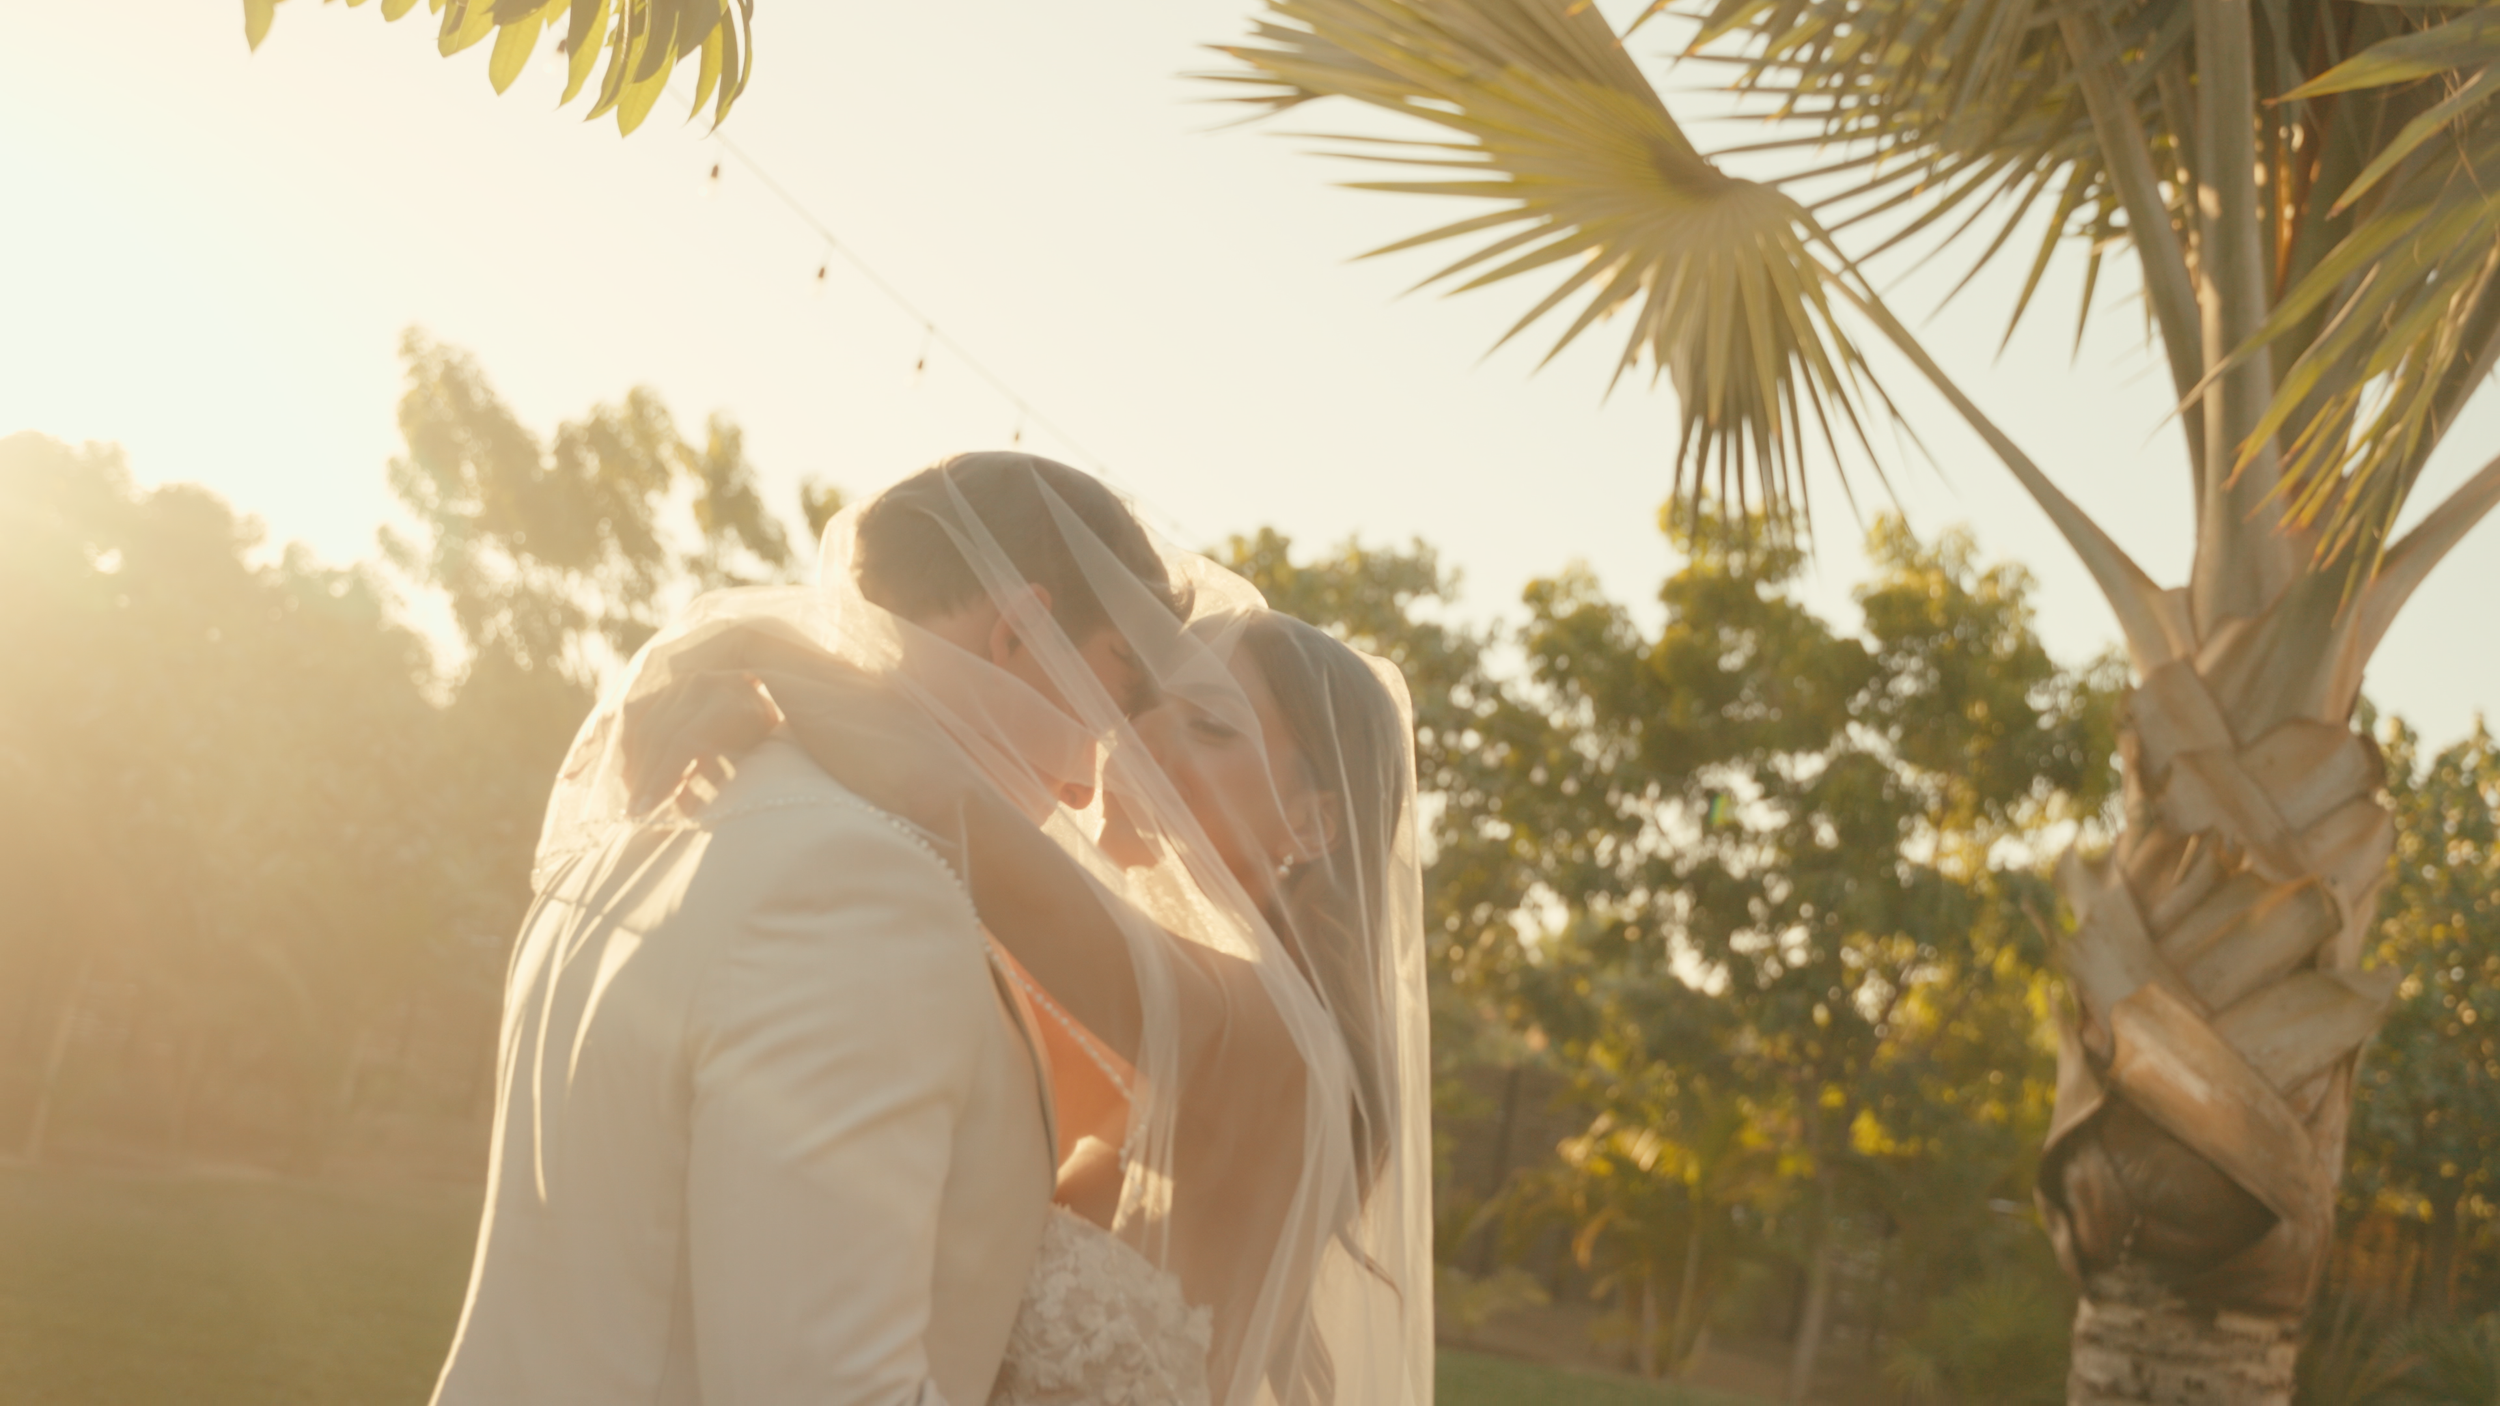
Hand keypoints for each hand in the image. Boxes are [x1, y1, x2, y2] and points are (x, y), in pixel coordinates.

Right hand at [622, 670, 782, 814]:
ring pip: (643, 726)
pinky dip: (632, 746)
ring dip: (635, 765)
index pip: (682, 743)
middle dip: (645, 777)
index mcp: (725, 702)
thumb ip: (711, 777)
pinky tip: (633, 772)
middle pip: (659, 735)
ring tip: (635, 795)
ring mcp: (680, 683)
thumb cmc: (756, 733)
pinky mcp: (666, 686)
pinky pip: (638, 717)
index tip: (644, 810)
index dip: (661, 777)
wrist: (760, 694)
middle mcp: (699, 687)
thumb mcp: (743, 754)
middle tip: (634, 811)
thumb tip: (682, 811)